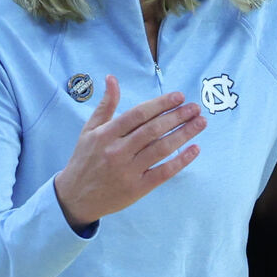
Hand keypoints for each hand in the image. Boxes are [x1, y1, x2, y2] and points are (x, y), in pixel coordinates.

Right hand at [52, 77, 205, 227]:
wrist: (75, 197)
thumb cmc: (85, 159)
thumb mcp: (89, 130)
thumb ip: (105, 105)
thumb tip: (112, 78)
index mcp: (106, 134)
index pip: (138, 114)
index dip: (160, 104)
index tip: (179, 96)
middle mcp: (117, 151)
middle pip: (153, 130)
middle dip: (177, 116)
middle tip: (195, 108)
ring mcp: (128, 171)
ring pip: (161, 149)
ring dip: (184, 134)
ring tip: (200, 123)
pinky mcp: (137, 188)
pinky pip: (163, 172)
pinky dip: (181, 161)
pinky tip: (195, 149)